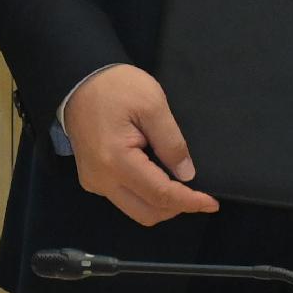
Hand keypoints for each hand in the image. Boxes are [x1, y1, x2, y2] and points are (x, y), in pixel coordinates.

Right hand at [59, 64, 222, 227]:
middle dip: (176, 208)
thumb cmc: (117, 87)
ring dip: (161, 204)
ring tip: (179, 186)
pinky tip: (156, 177)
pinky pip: (123, 198)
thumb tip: (186, 174)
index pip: (160, 194)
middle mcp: (102, 180)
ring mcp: (94, 181)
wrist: (80, 80)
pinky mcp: (92, 179)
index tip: (212, 203)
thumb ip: (171, 142)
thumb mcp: (152, 104)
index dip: (189, 201)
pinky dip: (145, 196)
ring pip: (135, 210)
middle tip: (198, 195)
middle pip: (147, 213)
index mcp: (116, 161)